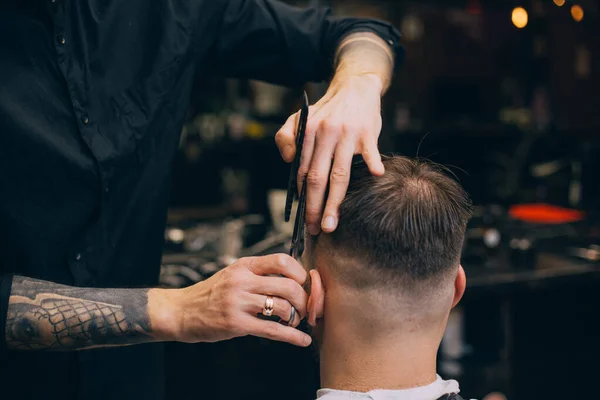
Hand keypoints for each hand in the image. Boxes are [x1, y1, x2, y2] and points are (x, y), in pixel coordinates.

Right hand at [155, 254, 310, 346]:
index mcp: (244, 265)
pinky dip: (292, 337)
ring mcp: (239, 302)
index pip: (282, 260)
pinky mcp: (237, 324)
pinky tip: (302, 340)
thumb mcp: (233, 274)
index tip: (303, 283)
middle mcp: (242, 281)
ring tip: (292, 321)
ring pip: (283, 307)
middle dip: (303, 299)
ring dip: (295, 317)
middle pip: (288, 285)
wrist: (181, 311)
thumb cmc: (210, 294)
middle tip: (303, 307)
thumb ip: (258, 274)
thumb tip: (291, 279)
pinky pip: (273, 330)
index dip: (299, 273)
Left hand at [276, 74, 384, 234]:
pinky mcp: (367, 133)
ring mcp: (347, 134)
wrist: (355, 86)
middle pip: (317, 178)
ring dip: (334, 202)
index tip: (303, 219)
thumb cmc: (328, 110)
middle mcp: (325, 134)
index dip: (302, 197)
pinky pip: (370, 151)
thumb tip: (288, 161)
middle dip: (314, 208)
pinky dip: (373, 163)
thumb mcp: (300, 117)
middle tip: (314, 230)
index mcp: (307, 132)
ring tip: (331, 224)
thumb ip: (286, 136)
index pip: (301, 171)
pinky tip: (376, 176)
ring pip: (339, 174)